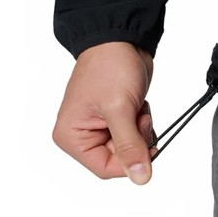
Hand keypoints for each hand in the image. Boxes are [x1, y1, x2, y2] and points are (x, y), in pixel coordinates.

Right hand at [52, 42, 155, 183]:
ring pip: (129, 148)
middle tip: (138, 117)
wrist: (120, 38)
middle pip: (118, 160)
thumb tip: (140, 178)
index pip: (104, 169)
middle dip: (135, 140)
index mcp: (71, 136)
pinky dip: (141, 123)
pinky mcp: (114, 119)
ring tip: (136, 107)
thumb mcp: (120, 109)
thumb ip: (130, 146)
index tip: (146, 146)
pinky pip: (134, 135)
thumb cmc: (109, 66)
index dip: (129, 161)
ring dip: (140, 130)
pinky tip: (137, 104)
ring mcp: (99, 127)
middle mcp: (81, 135)